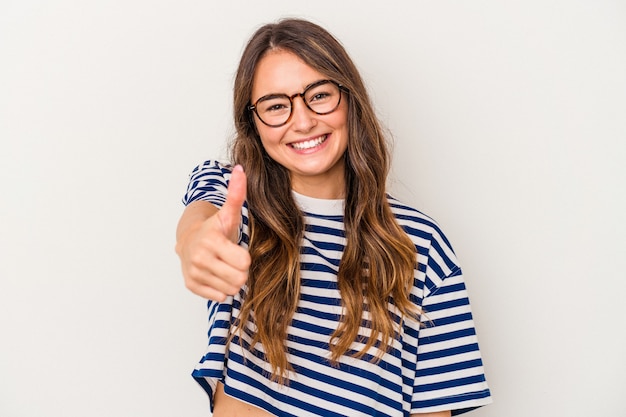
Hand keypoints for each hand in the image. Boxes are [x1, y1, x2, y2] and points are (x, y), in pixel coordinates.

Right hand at [176, 165, 250, 300]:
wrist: (189, 240)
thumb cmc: (215, 229)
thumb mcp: (228, 213)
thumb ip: (237, 194)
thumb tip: (241, 170)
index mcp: (211, 241)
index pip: (244, 263)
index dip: (244, 257)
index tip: (235, 249)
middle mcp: (200, 258)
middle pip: (239, 278)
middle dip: (239, 271)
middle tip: (230, 259)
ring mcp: (194, 273)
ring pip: (231, 290)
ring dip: (231, 280)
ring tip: (223, 265)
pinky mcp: (191, 285)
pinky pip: (219, 297)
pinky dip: (220, 288)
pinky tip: (215, 274)